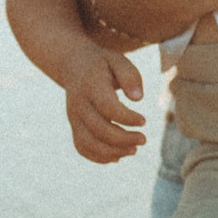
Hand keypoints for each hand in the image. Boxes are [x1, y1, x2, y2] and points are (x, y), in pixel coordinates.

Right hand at [58, 42, 146, 162]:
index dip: (126, 118)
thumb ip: (130, 76)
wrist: (74, 66)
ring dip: (112, 152)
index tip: (144, 121)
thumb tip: (138, 98)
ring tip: (133, 149)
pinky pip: (82, 147)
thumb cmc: (103, 64)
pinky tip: (117, 156)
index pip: (107, 107)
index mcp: (90, 85)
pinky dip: (98, 156)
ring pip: (88, 143)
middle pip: (98, 129)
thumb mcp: (118, 60)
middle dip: (123, 139)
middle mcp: (78, 104)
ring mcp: (74, 117)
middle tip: (143, 139)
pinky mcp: (74, 126)